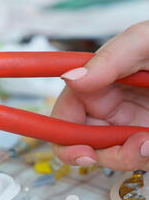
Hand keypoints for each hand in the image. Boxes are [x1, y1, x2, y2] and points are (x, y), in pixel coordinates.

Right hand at [51, 21, 148, 170]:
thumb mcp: (148, 42)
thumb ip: (110, 58)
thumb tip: (71, 78)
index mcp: (104, 77)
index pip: (68, 104)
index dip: (58, 126)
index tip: (69, 143)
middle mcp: (115, 103)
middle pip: (80, 135)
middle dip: (88, 150)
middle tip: (98, 155)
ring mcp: (134, 123)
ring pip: (107, 153)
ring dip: (121, 155)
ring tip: (146, 143)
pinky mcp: (148, 138)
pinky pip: (135, 156)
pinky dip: (139, 157)